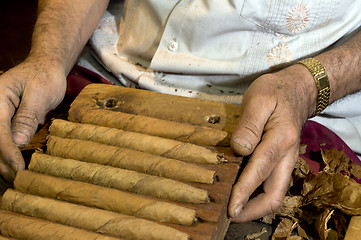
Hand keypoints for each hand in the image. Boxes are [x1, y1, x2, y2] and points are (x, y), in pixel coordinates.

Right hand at [0, 58, 65, 180]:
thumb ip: (27, 116)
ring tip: (15, 176)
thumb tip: (18, 141)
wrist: (47, 68)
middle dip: (2, 160)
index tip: (18, 168)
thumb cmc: (45, 77)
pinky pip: (4, 137)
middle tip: (16, 178)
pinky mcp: (6, 120)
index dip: (7, 151)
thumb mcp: (39, 94)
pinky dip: (8, 151)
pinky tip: (15, 164)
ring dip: (3, 159)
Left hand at [228, 64, 315, 221]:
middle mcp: (287, 155)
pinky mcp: (282, 161)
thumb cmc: (275, 92)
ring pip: (276, 193)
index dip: (244, 192)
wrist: (298, 89)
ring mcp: (286, 160)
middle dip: (253, 210)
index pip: (260, 171)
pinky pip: (273, 184)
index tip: (230, 207)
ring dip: (256, 206)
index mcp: (280, 139)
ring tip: (235, 211)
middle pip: (274, 194)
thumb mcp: (259, 99)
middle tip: (231, 215)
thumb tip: (239, 149)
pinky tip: (244, 195)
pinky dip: (259, 195)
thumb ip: (249, 125)